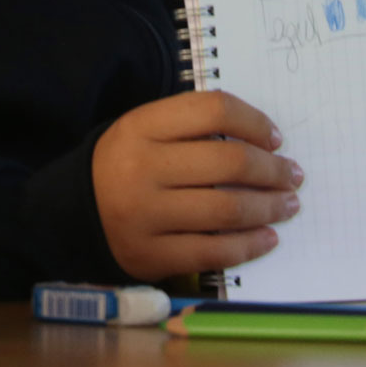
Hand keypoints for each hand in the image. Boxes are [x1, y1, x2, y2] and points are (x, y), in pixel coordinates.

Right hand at [93, 90, 302, 281]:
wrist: (72, 213)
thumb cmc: (126, 165)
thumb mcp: (146, 131)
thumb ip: (193, 127)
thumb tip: (264, 143)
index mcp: (141, 126)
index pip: (213, 110)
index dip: (255, 122)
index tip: (276, 138)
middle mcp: (141, 169)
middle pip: (229, 163)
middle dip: (273, 170)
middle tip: (293, 175)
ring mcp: (144, 216)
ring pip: (226, 210)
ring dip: (269, 207)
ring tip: (288, 205)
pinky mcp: (149, 256)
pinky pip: (213, 252)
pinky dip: (249, 245)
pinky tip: (268, 237)